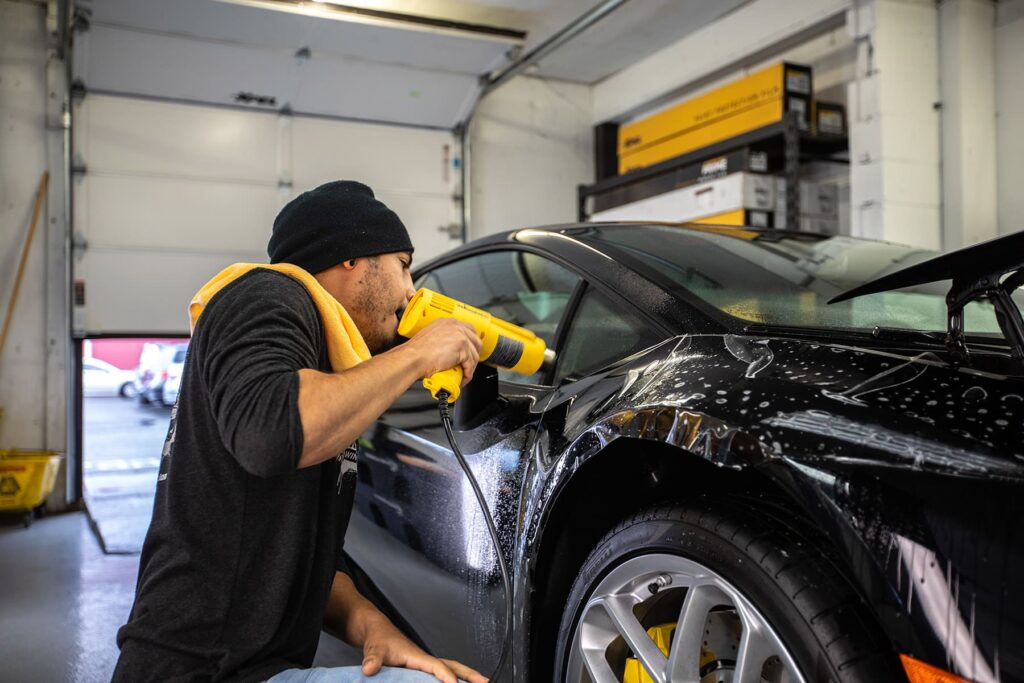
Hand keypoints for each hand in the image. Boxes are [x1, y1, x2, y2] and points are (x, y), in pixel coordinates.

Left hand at [360, 612, 487, 682]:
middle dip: (469, 674)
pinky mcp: (422, 668)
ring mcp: (425, 664)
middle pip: (452, 665)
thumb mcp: (374, 648)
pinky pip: (443, 673)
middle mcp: (424, 659)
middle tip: (485, 682)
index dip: (444, 675)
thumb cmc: (379, 639)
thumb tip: (370, 668)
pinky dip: (455, 677)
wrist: (377, 632)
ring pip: (451, 668)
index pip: (434, 665)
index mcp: (416, 655)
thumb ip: (373, 658)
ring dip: (467, 676)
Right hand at [404, 318, 481, 386]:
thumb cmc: (415, 352)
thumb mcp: (430, 338)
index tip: (470, 351)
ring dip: (470, 367)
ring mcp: (460, 335)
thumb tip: (450, 351)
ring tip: (462, 375)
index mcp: (447, 322)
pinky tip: (461, 379)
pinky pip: (470, 364)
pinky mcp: (462, 348)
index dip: (470, 343)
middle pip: (475, 341)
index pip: (468, 329)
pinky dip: (468, 374)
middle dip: (474, 355)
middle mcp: (455, 326)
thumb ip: (443, 340)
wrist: (412, 358)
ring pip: (474, 354)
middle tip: (468, 365)